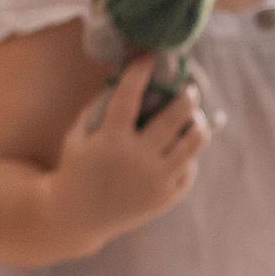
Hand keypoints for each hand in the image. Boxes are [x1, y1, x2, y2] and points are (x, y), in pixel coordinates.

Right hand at [53, 52, 211, 241]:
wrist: (78, 217)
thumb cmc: (77, 170)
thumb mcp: (77, 137)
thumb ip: (97, 109)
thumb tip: (124, 81)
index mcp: (111, 141)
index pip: (129, 96)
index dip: (140, 73)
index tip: (148, 58)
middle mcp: (138, 159)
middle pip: (175, 118)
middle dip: (187, 98)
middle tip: (190, 90)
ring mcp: (156, 180)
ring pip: (193, 143)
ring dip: (198, 125)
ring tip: (195, 117)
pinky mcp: (167, 197)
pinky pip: (189, 169)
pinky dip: (188, 156)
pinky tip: (181, 148)